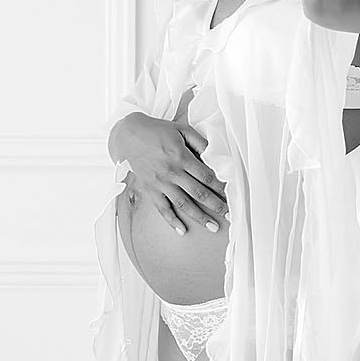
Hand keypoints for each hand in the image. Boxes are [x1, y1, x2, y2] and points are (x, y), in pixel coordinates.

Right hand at [112, 111, 227, 234]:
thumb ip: (200, 142)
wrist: (128, 134)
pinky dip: (172, 221)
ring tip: (214, 227)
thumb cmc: (157, 130)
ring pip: (184, 204)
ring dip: (200, 217)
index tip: (231, 194)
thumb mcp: (182, 129)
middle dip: (217, 205)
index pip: (207, 176)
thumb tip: (216, 155)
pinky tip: (182, 231)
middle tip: (229, 215)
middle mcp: (172, 173)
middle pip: (199, 193)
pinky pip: (162, 208)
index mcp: (181, 157)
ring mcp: (160, 183)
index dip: (221, 187)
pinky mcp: (150, 189)